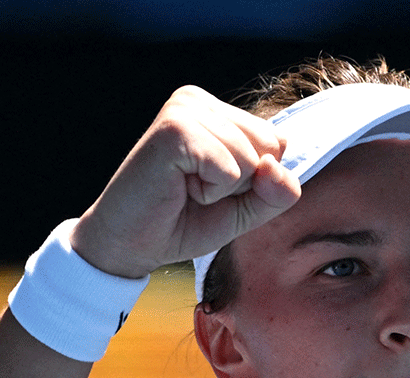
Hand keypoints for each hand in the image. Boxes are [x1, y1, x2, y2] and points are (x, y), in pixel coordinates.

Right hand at [70, 86, 301, 277]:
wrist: (131, 245)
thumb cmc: (184, 222)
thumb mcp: (245, 210)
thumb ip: (278, 192)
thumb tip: (276, 167)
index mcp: (215, 110)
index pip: (277, 142)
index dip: (253, 181)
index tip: (210, 187)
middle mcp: (198, 101)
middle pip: (269, 147)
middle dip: (241, 184)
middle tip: (195, 190)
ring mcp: (184, 110)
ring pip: (250, 159)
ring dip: (222, 190)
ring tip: (184, 188)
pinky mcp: (174, 129)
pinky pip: (229, 168)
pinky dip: (210, 191)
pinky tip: (178, 187)